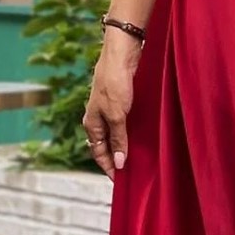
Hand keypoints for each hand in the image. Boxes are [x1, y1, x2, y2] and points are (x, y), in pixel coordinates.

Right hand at [83, 31, 142, 180]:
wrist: (122, 53)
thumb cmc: (115, 82)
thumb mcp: (118, 115)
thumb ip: (118, 139)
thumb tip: (120, 163)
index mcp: (92, 123)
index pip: (98, 154)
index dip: (109, 168)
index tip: (121, 181)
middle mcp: (99, 118)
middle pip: (106, 146)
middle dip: (117, 159)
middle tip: (132, 174)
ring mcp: (110, 110)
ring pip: (117, 135)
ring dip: (125, 147)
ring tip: (139, 159)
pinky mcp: (122, 102)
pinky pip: (126, 124)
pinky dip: (132, 134)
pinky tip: (142, 138)